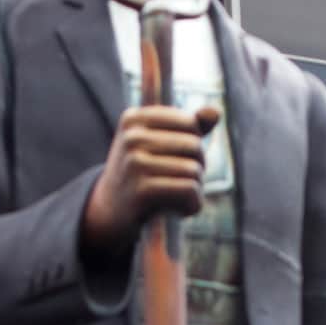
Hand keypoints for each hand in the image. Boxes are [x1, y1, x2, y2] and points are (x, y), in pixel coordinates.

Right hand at [81, 103, 218, 258]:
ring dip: (196, 188)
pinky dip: (193, 204)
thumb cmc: (140, 173)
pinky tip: (182, 211)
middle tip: (183, 182)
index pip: (190, 124)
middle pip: (194, 146)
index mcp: (134, 118)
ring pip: (193, 169)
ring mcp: (134, 164)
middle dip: (198, 167)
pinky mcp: (141, 191)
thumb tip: (215, 112)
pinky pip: (188, 190)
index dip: (195, 145)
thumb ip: (189, 125)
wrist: (110, 211)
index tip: (181, 160)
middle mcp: (131, 138)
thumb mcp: (157, 144)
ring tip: (182, 197)